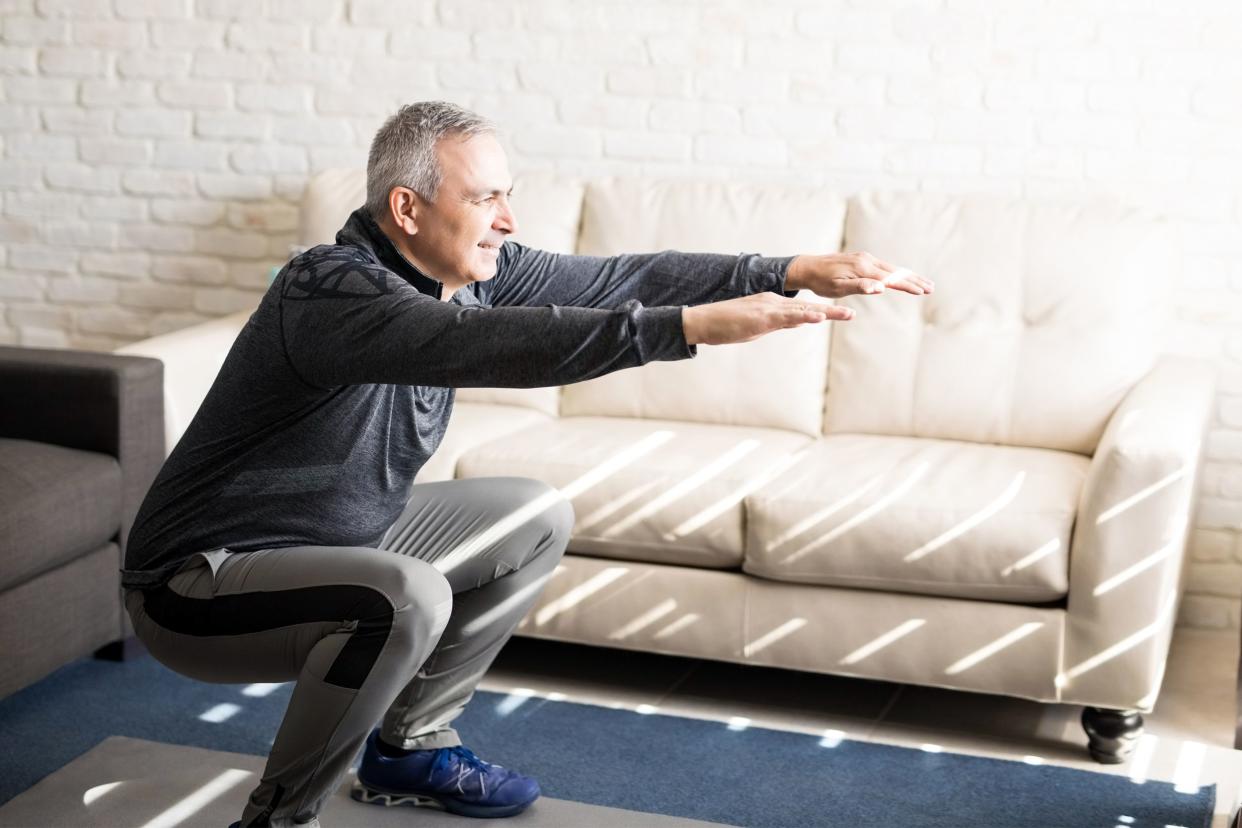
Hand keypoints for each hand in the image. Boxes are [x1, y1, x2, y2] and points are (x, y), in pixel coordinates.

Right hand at [681, 293, 853, 345]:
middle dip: (832, 311)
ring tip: (847, 314)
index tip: (841, 313)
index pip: (802, 309)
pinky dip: (805, 317)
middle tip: (852, 314)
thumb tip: (796, 324)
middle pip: (808, 307)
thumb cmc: (725, 325)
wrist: (703, 320)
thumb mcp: (756, 327)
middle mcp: (774, 302)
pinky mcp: (762, 316)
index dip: (823, 312)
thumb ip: (777, 324)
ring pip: (803, 310)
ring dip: (826, 313)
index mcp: (772, 304)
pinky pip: (787, 317)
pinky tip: (818, 318)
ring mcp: (768, 308)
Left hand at [786, 251, 934, 298]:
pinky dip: (896, 272)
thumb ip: (860, 287)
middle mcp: (867, 260)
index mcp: (864, 268)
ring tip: (922, 283)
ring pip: (892, 268)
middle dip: (914, 279)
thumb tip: (881, 288)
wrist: (807, 268)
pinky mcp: (862, 259)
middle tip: (931, 287)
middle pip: (896, 271)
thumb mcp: (838, 288)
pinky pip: (884, 266)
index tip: (923, 291)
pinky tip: (901, 276)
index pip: (891, 278)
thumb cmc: (821, 282)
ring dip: (908, 275)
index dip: (908, 285)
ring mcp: (865, 258)